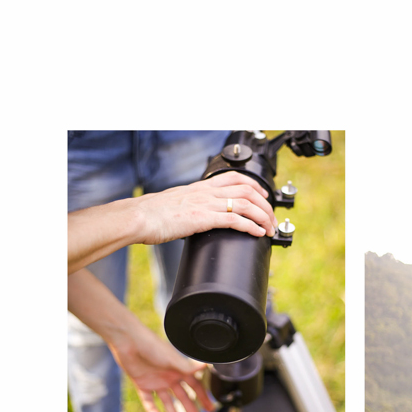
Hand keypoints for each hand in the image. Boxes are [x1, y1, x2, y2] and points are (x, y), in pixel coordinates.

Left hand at [106, 323, 216, 411]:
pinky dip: (153, 410)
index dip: (203, 398)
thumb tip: (206, 366)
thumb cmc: (151, 344)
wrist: (128, 341)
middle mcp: (170, 377)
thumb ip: (188, 366)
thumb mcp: (172, 358)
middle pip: (184, 399)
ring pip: (168, 403)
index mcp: (179, 369)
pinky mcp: (143, 385)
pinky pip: (149, 401)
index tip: (210, 408)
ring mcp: (157, 382)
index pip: (195, 387)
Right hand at [135, 173, 279, 245]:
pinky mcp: (203, 218)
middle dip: (265, 204)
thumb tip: (195, 217)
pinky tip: (259, 233)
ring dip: (263, 217)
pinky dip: (251, 226)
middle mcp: (206, 192)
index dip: (254, 186)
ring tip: (271, 229)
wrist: (138, 217)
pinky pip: (235, 220)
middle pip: (247, 190)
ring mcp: (206, 204)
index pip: (235, 178)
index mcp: (200, 187)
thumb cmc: (151, 215)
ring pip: (246, 204)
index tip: (264, 197)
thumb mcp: (176, 204)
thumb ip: (190, 207)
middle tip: (273, 219)